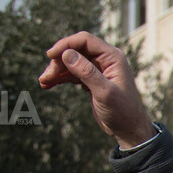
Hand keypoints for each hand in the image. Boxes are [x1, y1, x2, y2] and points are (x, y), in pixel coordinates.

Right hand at [40, 31, 154, 147]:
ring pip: (72, 63)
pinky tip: (48, 84)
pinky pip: (73, 74)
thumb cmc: (123, 112)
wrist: (129, 131)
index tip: (50, 55)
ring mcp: (98, 70)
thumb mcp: (104, 92)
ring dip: (57, 70)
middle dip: (59, 61)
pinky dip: (60, 78)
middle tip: (46, 77)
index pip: (85, 41)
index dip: (66, 44)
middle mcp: (105, 60)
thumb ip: (87, 73)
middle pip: (75, 51)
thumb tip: (67, 54)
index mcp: (112, 58)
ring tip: (43, 82)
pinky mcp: (92, 81)